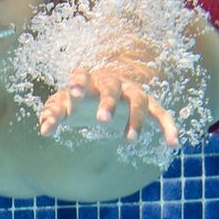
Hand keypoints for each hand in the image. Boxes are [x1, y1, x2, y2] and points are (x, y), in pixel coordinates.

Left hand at [38, 65, 178, 146]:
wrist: (105, 94)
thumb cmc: (81, 100)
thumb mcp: (64, 106)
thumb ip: (53, 115)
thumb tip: (45, 129)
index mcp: (88, 81)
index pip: (83, 75)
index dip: (79, 82)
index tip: (74, 91)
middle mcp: (112, 84)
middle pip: (112, 87)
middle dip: (108, 101)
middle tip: (102, 120)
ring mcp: (132, 94)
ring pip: (138, 101)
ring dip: (135, 119)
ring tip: (130, 139)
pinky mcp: (148, 106)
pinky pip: (161, 114)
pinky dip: (169, 126)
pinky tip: (174, 143)